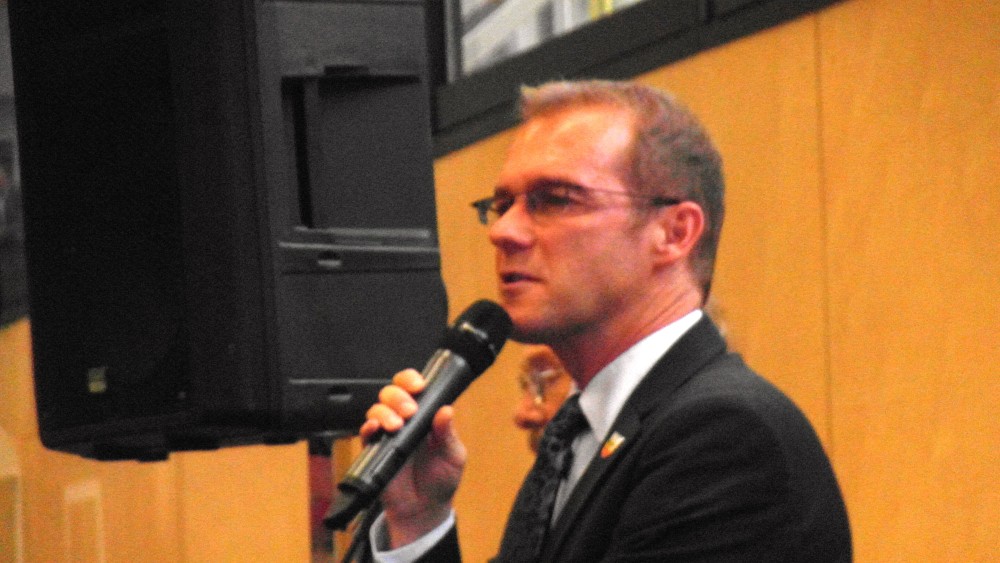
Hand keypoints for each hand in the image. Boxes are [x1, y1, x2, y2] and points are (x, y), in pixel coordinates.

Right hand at [361, 368, 466, 547]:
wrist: (424, 510)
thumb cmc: (441, 480)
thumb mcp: (453, 456)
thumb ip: (448, 434)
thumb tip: (446, 410)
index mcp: (425, 416)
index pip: (413, 388)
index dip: (411, 380)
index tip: (418, 385)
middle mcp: (404, 420)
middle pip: (391, 393)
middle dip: (398, 396)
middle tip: (409, 410)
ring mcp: (388, 434)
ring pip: (377, 409)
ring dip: (385, 411)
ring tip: (396, 425)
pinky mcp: (374, 451)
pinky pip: (365, 433)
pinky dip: (368, 427)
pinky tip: (375, 428)